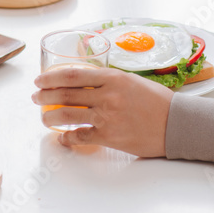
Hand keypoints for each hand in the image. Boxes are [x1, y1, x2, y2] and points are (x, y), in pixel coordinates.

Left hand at [32, 66, 173, 157]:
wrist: (177, 124)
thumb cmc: (159, 102)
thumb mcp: (132, 81)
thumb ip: (109, 81)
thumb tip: (86, 83)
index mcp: (113, 78)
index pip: (73, 74)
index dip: (51, 77)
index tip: (40, 80)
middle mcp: (107, 96)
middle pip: (66, 94)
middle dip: (45, 96)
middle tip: (35, 97)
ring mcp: (107, 117)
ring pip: (68, 115)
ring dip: (50, 116)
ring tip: (43, 118)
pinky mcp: (109, 137)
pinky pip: (81, 137)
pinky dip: (68, 138)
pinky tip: (62, 138)